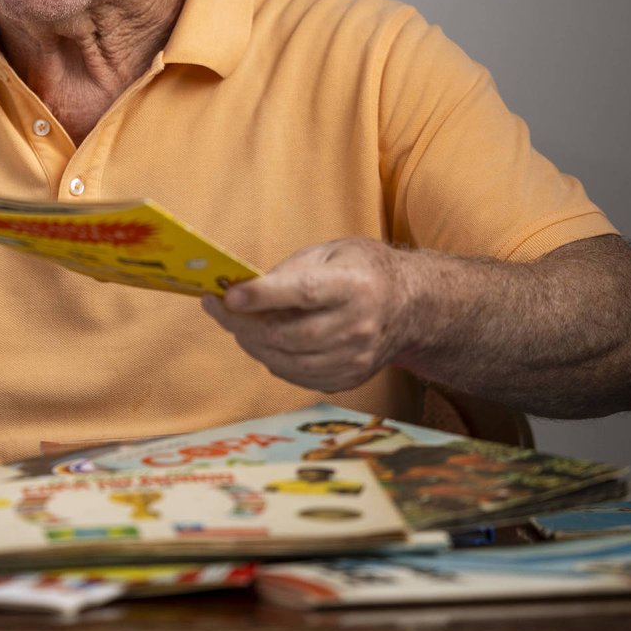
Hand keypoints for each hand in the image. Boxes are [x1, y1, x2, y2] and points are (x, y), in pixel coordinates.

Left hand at [201, 237, 419, 392]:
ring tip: (238, 325)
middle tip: (219, 309)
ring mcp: (356, 358)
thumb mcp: (332, 252)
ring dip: (253, 344)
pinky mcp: (349, 378)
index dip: (263, 296)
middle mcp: (359, 326)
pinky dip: (273, 360)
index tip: (228, 295)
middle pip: (290, 335)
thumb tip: (243, 290)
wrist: (411, 306)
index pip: (304, 292)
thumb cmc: (363, 271)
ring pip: (288, 361)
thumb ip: (289, 270)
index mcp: (356, 285)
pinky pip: (297, 377)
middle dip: (244, 325)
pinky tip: (265, 342)